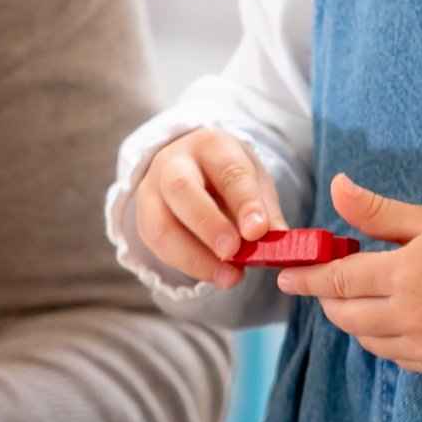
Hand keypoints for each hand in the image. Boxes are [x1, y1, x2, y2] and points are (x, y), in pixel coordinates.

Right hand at [132, 130, 280, 288]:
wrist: (193, 169)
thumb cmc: (229, 176)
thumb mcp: (254, 181)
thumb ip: (265, 210)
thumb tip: (278, 241)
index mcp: (211, 145)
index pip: (228, 171)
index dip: (244, 202)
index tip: (258, 231)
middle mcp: (173, 162)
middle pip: (181, 189)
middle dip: (208, 224)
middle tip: (233, 251)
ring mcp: (151, 191)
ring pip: (161, 225)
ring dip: (195, 257)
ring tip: (229, 276)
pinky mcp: (143, 220)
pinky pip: (157, 247)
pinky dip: (186, 265)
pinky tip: (212, 274)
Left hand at [276, 171, 421, 376]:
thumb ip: (376, 211)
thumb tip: (336, 186)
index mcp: (404, 274)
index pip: (338, 280)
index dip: (307, 279)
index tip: (285, 276)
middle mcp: (409, 315)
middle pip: (344, 314)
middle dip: (328, 298)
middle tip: (329, 282)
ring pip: (364, 338)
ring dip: (354, 318)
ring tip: (366, 295)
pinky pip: (391, 354)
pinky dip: (382, 337)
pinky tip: (394, 316)